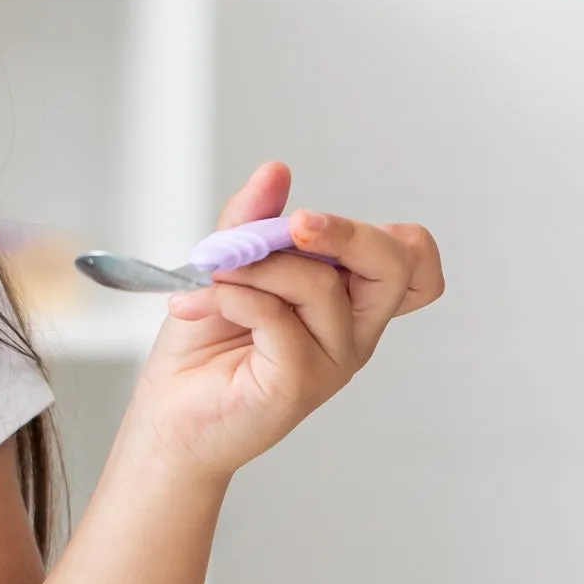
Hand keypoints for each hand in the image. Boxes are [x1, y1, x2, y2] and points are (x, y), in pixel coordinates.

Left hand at [127, 160, 443, 484]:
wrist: (169, 413)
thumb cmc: (204, 345)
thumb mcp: (227, 267)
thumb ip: (253, 222)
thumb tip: (276, 170)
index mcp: (348, 298)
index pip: (414, 260)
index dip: (387, 234)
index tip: (309, 224)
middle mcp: (353, 329)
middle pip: (395, 264)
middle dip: (341, 230)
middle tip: (290, 226)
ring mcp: (332, 360)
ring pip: (318, 283)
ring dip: (253, 266)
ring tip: (207, 279)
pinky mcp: (299, 382)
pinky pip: (275, 317)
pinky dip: (231, 297)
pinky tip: (194, 305)